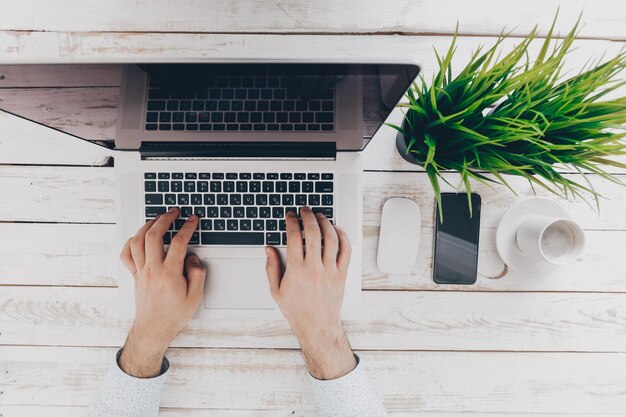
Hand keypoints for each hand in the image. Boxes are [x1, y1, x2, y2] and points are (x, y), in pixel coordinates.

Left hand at [118, 208, 205, 376]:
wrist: (154, 329)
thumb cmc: (174, 315)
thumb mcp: (195, 297)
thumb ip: (197, 274)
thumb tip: (192, 259)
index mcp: (169, 274)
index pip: (179, 243)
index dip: (187, 228)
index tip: (193, 220)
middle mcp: (153, 270)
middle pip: (154, 235)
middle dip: (164, 219)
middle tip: (174, 212)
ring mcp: (141, 271)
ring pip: (138, 241)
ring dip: (147, 226)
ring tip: (157, 219)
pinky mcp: (135, 275)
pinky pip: (126, 255)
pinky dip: (131, 242)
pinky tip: (138, 237)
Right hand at [265, 206, 355, 379]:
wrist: (317, 326)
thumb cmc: (297, 310)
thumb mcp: (276, 290)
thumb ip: (271, 267)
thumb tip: (269, 249)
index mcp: (296, 270)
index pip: (293, 237)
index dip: (292, 222)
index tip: (291, 216)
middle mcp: (314, 268)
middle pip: (313, 233)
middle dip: (308, 216)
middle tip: (305, 210)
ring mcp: (330, 270)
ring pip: (331, 238)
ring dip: (325, 223)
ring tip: (320, 216)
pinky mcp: (341, 274)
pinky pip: (346, 251)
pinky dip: (343, 237)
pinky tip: (337, 230)